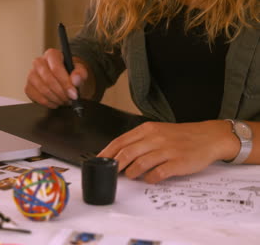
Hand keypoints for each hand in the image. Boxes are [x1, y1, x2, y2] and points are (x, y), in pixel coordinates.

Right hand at [24, 48, 88, 107]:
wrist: (64, 81)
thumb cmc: (71, 74)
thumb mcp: (80, 71)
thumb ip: (80, 74)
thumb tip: (75, 80)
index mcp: (51, 55)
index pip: (56, 68)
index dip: (65, 83)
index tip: (73, 93)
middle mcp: (38, 62)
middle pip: (49, 80)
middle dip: (61, 92)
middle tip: (70, 99)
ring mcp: (31, 75)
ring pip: (43, 90)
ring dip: (56, 99)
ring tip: (64, 100)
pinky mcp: (28, 87)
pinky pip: (37, 98)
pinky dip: (48, 103)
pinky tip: (56, 102)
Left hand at [97, 120, 238, 183]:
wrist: (209, 137)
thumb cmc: (180, 136)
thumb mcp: (157, 131)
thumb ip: (139, 141)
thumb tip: (118, 154)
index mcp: (147, 129)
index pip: (120, 141)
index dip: (107, 153)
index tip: (98, 161)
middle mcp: (155, 138)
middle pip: (127, 153)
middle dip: (115, 164)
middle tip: (110, 172)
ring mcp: (167, 150)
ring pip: (140, 163)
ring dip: (131, 172)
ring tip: (130, 176)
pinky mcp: (178, 162)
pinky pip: (158, 172)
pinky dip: (150, 178)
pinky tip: (148, 179)